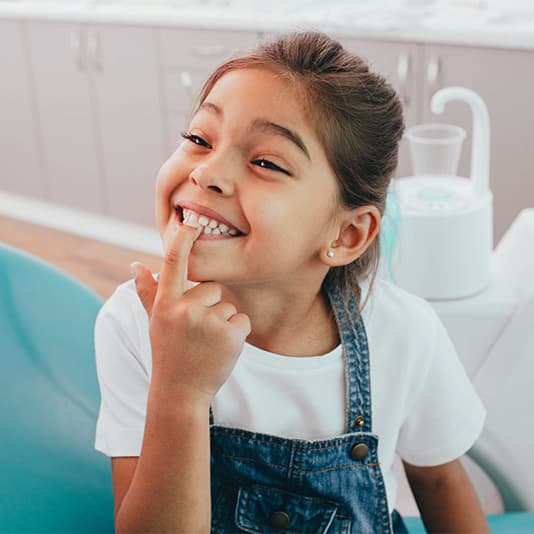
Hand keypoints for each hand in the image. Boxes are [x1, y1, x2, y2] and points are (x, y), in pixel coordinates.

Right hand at [131, 222, 250, 403]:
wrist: (181, 392)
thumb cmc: (168, 353)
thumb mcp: (154, 322)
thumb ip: (147, 292)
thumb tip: (135, 264)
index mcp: (166, 304)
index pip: (173, 263)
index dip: (183, 240)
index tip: (191, 222)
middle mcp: (185, 309)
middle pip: (213, 288)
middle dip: (210, 306)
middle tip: (197, 333)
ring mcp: (208, 322)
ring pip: (228, 306)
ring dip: (223, 322)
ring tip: (207, 344)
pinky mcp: (230, 334)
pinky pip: (242, 320)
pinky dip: (237, 333)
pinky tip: (221, 349)